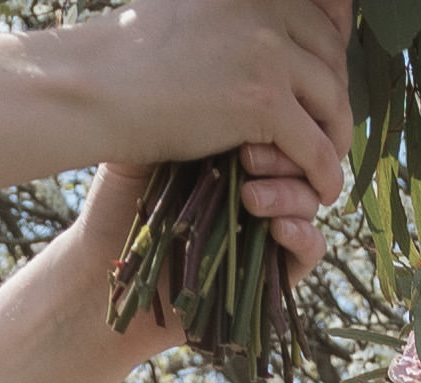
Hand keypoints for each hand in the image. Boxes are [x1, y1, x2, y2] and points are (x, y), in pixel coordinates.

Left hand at [41, 132, 329, 356]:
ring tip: (249, 198)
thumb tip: (237, 73)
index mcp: (238, 144)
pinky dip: (303, 234)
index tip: (245, 119)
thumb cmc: (121, 202)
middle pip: (307, 154)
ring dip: (289, 193)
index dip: (281, 118)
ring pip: (311, 197)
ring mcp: (270, 223)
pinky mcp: (276, 270)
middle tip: (247, 157)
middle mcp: (259, 180)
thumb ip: (190, 109)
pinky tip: (277, 228)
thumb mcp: (151, 140)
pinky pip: (313, 246)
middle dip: (287, 152)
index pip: (284, 122)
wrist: (107, 271)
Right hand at [73, 0, 354, 196]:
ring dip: (334, 138)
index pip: (319, 20)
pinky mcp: (263, 102)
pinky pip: (316, 146)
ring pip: (332, 102)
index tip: (324, 89)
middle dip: (334, 99)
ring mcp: (267, 53)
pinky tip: (322, 191)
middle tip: (326, 130)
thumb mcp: (188, 12)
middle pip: (332, 60)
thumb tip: (259, 35)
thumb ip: (229, 18)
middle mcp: (266, 8)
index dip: (329, 58)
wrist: (89, 85)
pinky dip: (324, 173)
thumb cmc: (124, 55)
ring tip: (321, 162)